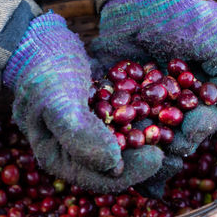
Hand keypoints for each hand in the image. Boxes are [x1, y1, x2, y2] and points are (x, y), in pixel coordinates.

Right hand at [2, 12, 163, 192]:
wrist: (36, 38)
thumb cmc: (41, 70)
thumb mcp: (57, 101)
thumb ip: (81, 135)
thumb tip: (114, 166)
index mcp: (60, 158)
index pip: (101, 178)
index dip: (132, 172)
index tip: (157, 156)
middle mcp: (77, 150)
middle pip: (120, 166)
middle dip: (148, 157)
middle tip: (178, 145)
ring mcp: (92, 131)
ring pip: (128, 144)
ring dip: (153, 138)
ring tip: (179, 129)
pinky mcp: (104, 111)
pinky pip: (129, 121)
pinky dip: (148, 117)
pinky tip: (169, 108)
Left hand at [92, 0, 216, 196]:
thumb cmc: (184, 17)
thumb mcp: (215, 40)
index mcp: (195, 99)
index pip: (200, 122)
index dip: (198, 129)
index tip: (193, 126)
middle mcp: (168, 107)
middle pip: (170, 136)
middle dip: (167, 143)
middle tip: (161, 143)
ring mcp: (139, 104)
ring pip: (140, 133)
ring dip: (138, 144)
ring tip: (134, 147)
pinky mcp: (113, 97)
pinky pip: (110, 116)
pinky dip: (109, 127)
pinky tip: (107, 137)